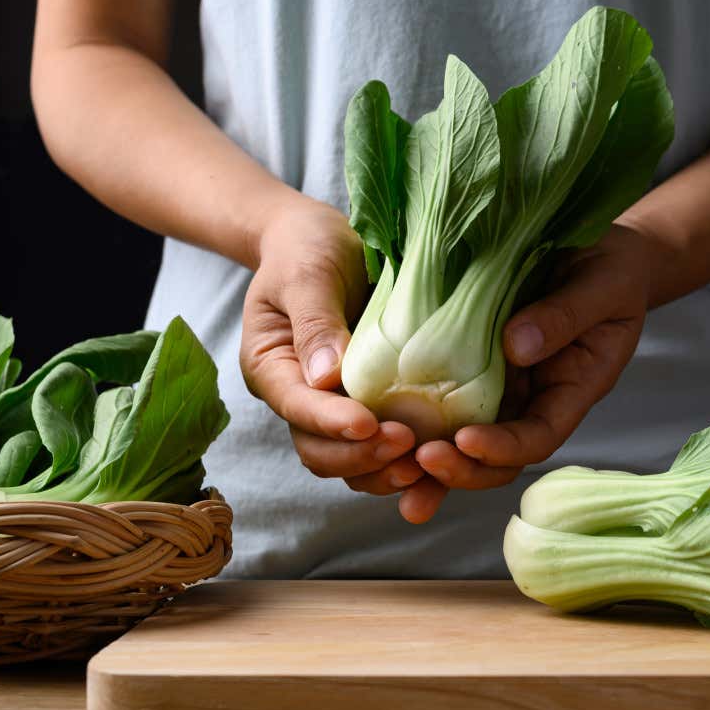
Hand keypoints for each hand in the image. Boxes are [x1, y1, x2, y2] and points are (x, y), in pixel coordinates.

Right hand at [240, 195, 439, 516]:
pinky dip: (402, 459)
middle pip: (319, 450)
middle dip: (362, 455)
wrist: (322, 240)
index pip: (298, 407)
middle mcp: (300, 398)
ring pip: (350, 461)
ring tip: (426, 462)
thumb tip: (327, 376)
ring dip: (385, 469)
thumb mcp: (306, 273)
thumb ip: (315, 321)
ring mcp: (334, 407)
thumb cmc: (306, 248)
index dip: (332, 422)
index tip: (368, 424)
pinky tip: (436, 454)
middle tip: (408, 445)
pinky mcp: (369, 406)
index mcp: (273, 369)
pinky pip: (380, 447)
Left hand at [414, 224, 652, 517]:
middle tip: (418, 460)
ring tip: (387, 467)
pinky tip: (375, 422)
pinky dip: (411, 416)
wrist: (601, 251)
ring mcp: (499, 386)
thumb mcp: (602, 286)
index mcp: (571, 390)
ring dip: (427, 462)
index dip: (503, 447)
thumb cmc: (613, 268)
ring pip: (462, 439)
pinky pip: (439, 398)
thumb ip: (565, 315)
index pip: (538, 437)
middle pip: (496, 457)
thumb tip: (513, 346)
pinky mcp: (470, 363)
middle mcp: (532, 399)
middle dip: (459, 468)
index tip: (466, 442)